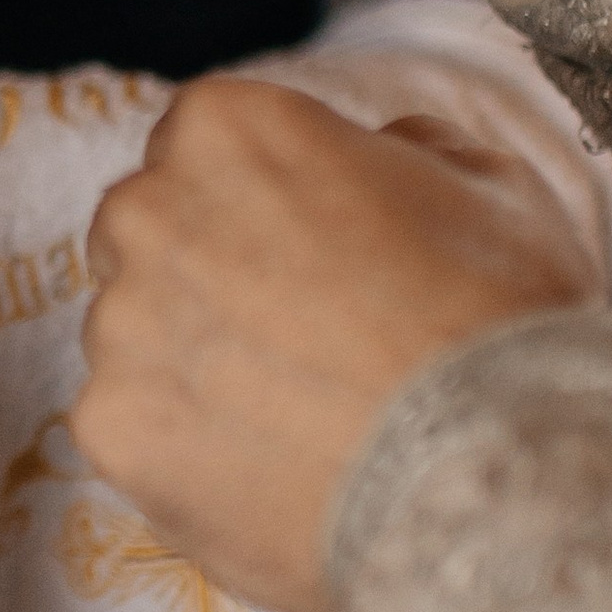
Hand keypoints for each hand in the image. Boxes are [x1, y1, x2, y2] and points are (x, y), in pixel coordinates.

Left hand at [73, 79, 604, 611]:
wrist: (494, 483)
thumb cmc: (503, 322)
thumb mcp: (492, 187)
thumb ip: (408, 147)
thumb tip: (382, 149)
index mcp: (227, 128)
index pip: (207, 146)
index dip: (266, 203)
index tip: (317, 253)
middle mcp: (147, 210)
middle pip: (154, 235)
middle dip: (210, 276)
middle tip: (306, 339)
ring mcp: (119, 323)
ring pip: (139, 337)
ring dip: (196, 367)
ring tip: (300, 419)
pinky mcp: (109, 426)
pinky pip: (136, 429)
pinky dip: (188, 451)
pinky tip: (271, 471)